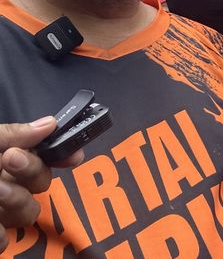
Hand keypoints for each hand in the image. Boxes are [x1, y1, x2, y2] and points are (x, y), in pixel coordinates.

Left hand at [0, 117, 83, 251]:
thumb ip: (12, 134)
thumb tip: (51, 123)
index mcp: (6, 158)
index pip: (44, 154)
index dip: (64, 153)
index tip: (74, 155)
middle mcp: (5, 184)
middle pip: (42, 181)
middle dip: (31, 171)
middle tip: (9, 160)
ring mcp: (1, 213)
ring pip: (30, 211)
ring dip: (15, 201)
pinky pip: (7, 238)